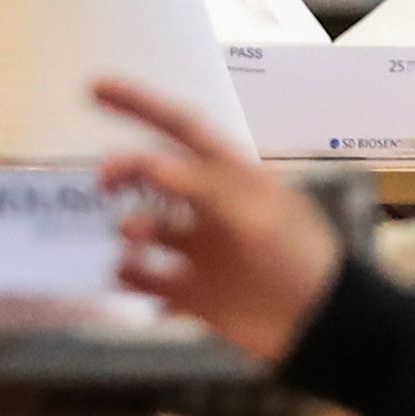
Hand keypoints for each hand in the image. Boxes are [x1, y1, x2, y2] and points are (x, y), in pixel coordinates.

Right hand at [97, 78, 342, 363]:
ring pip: (145, 226)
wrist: (321, 328)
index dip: (140, 105)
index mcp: (234, 176)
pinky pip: (144, 277)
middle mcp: (210, 206)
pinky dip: (128, 274)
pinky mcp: (190, 292)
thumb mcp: (260, 216)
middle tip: (103, 180)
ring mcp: (199, 249)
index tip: (94, 88)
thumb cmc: (299, 260)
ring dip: (130, 225)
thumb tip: (154, 164)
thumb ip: (208, 189)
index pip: (183, 128)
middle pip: (155, 173)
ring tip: (131, 237)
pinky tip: (126, 273)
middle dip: (125, 170)